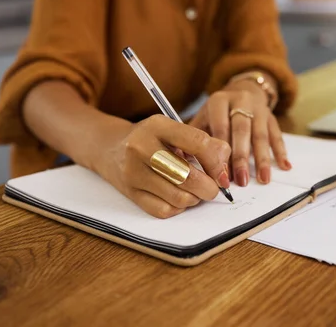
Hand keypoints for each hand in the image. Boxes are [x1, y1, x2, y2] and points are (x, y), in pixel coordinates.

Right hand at [97, 115, 230, 218]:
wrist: (109, 148)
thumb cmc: (151, 139)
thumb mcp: (173, 131)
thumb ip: (204, 143)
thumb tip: (225, 164)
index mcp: (157, 125)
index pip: (198, 143)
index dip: (217, 163)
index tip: (223, 175)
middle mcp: (141, 147)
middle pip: (188, 176)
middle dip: (209, 187)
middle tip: (213, 188)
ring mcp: (133, 171)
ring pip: (178, 197)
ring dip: (194, 199)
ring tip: (195, 192)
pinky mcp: (130, 192)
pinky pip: (164, 210)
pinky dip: (178, 208)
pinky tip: (178, 198)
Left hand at [190, 79, 291, 186]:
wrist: (243, 89)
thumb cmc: (219, 110)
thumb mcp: (204, 115)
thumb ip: (195, 135)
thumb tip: (183, 160)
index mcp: (219, 101)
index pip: (220, 127)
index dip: (221, 151)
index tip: (221, 174)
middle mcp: (240, 101)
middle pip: (242, 131)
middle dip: (242, 158)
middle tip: (241, 181)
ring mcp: (258, 109)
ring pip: (261, 134)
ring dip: (262, 159)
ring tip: (263, 179)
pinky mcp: (272, 116)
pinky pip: (277, 134)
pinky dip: (281, 151)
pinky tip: (284, 166)